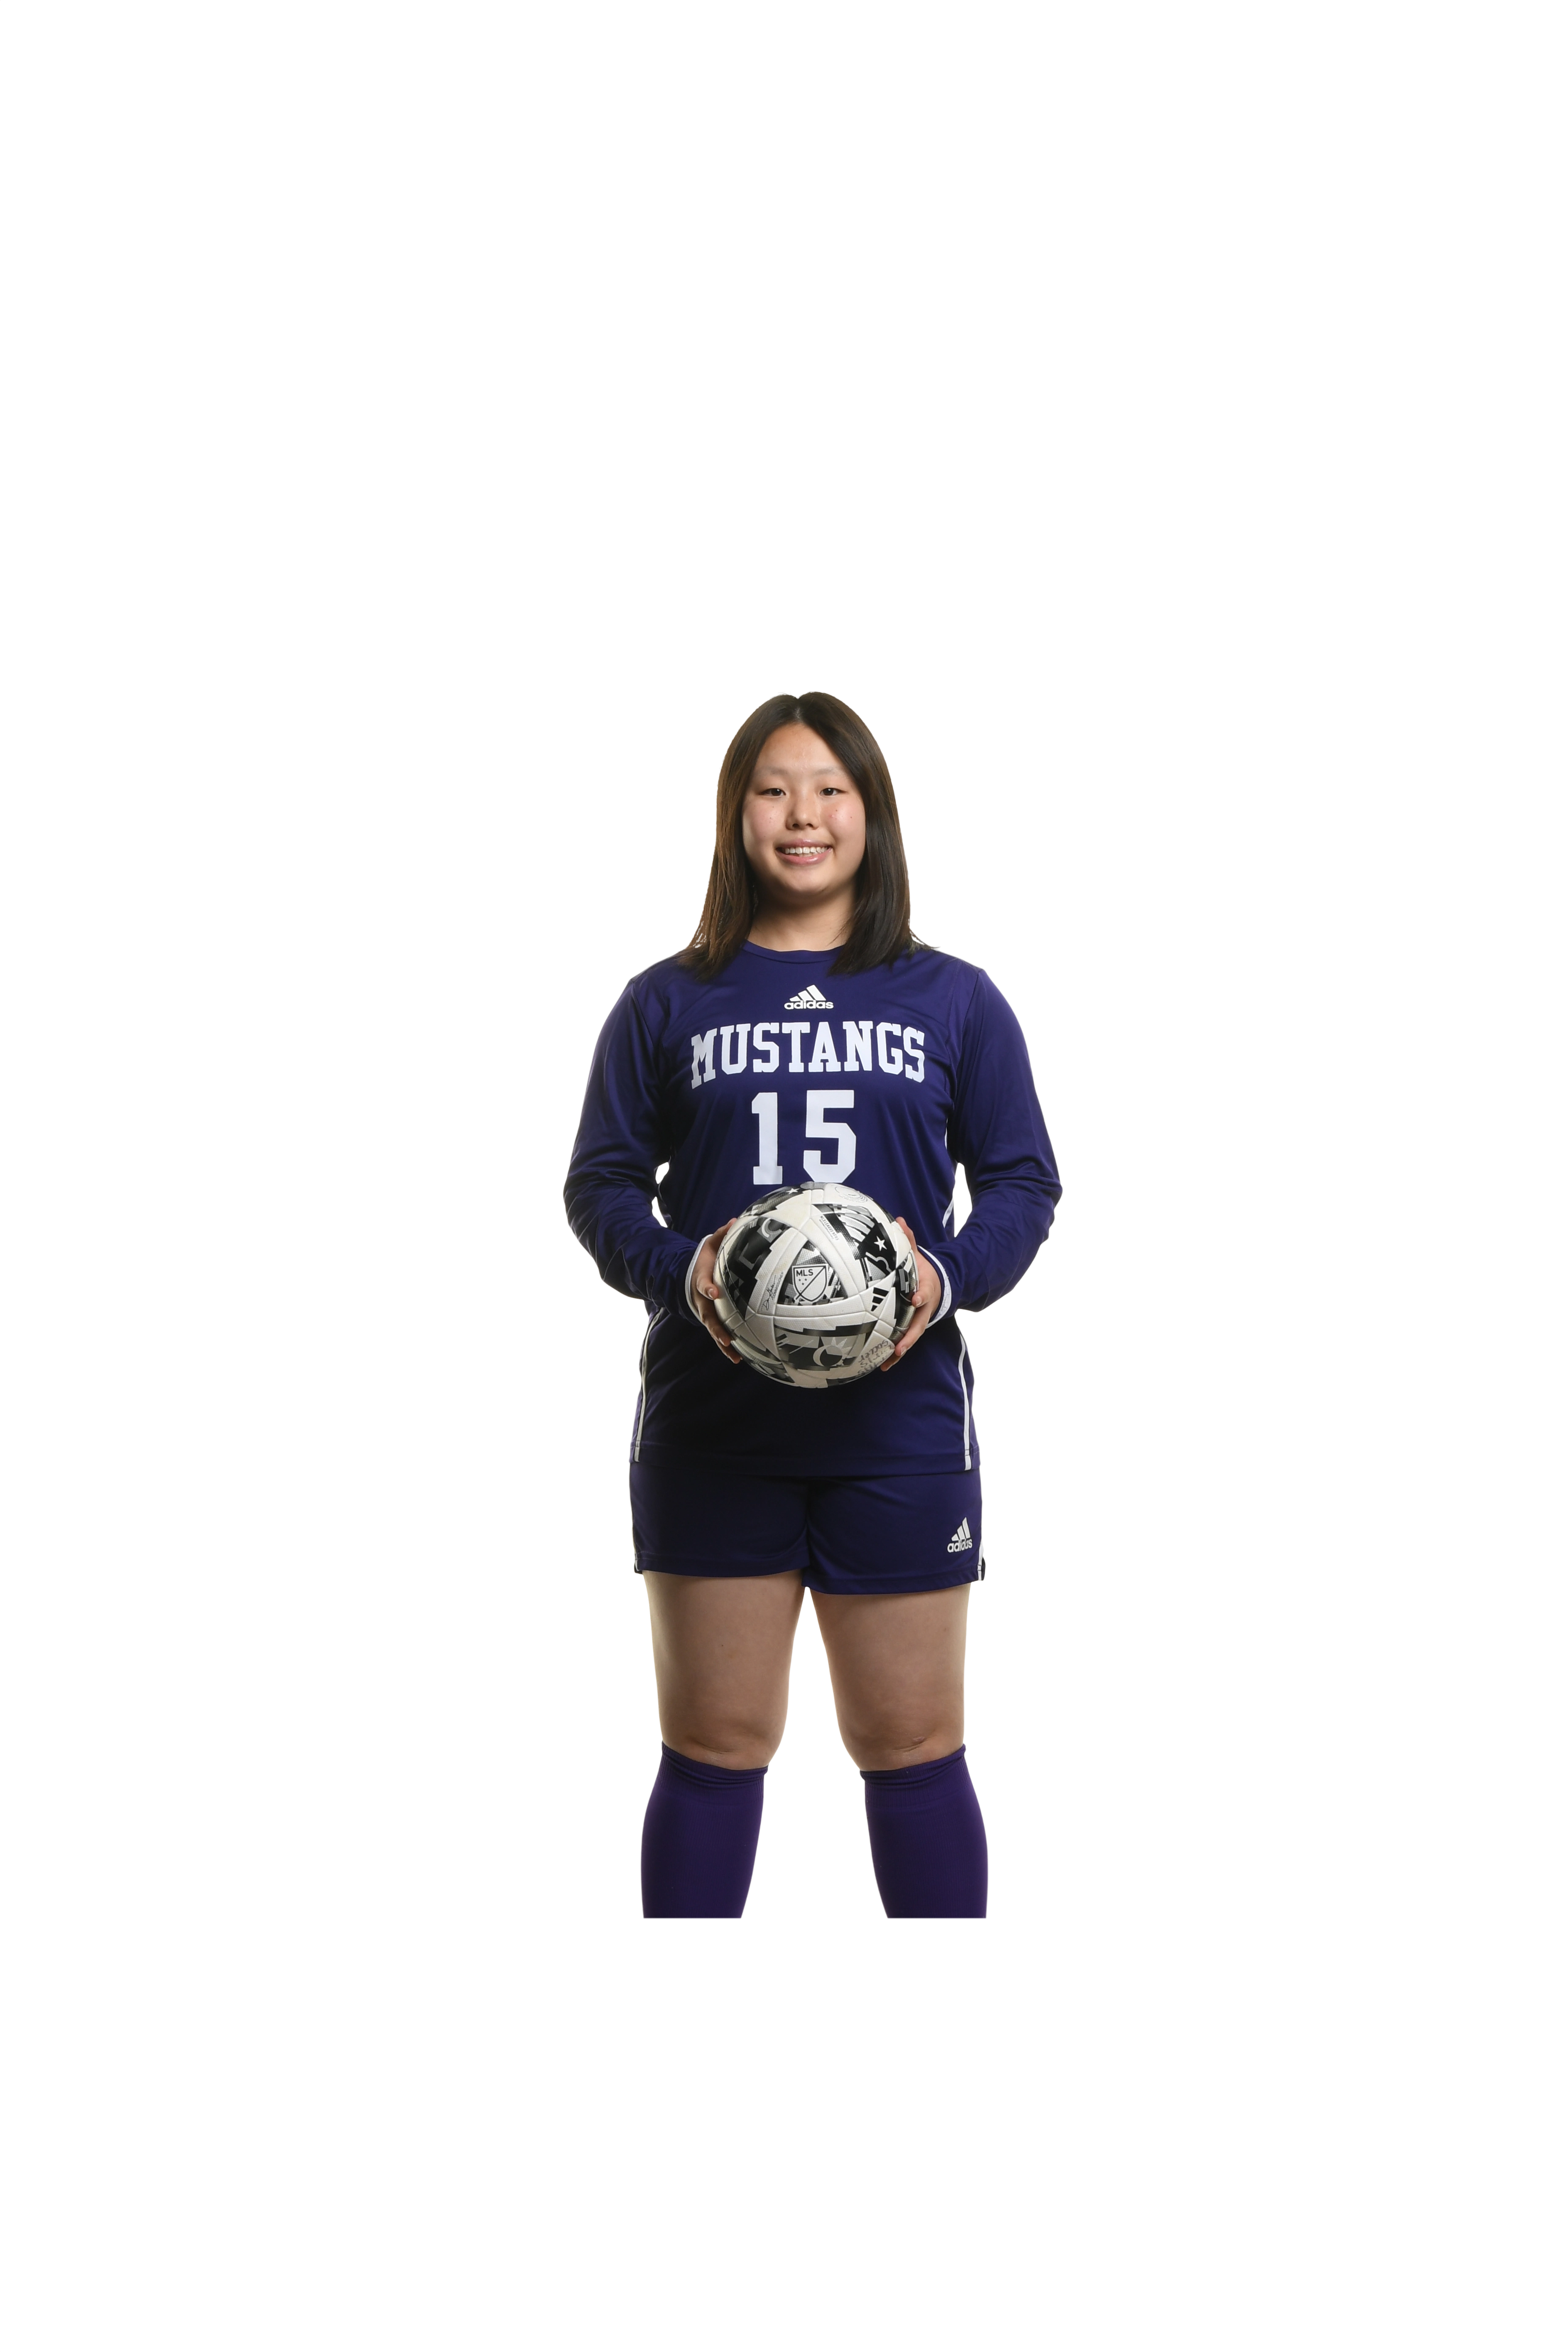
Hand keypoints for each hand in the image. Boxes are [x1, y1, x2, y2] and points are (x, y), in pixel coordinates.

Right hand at [691, 1219, 741, 1363]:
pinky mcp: (714, 1320)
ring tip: (734, 1355)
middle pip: (707, 1315)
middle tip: (725, 1336)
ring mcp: (707, 1312)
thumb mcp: (711, 1244)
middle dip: (715, 1326)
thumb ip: (722, 1234)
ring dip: (722, 1342)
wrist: (693, 1273)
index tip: (715, 1292)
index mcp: (701, 1280)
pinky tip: (738, 1358)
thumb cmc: (707, 1258)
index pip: (703, 1285)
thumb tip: (736, 1220)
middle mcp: (702, 1300)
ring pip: (713, 1329)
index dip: (707, 1288)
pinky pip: (719, 1334)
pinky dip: (726, 1347)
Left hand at [881, 1218, 942, 1368]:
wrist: (939, 1286)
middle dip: (910, 1336)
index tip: (916, 1298)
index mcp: (926, 1289)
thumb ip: (909, 1241)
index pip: (925, 1293)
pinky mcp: (911, 1328)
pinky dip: (895, 1354)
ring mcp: (918, 1321)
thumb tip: (899, 1220)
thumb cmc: (922, 1271)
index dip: (921, 1296)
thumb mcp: (918, 1256)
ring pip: (911, 1338)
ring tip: (888, 1362)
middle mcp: (923, 1309)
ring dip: (900, 1351)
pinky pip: (903, 1342)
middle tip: (900, 1347)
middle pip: (918, 1324)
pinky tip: (882, 1366)